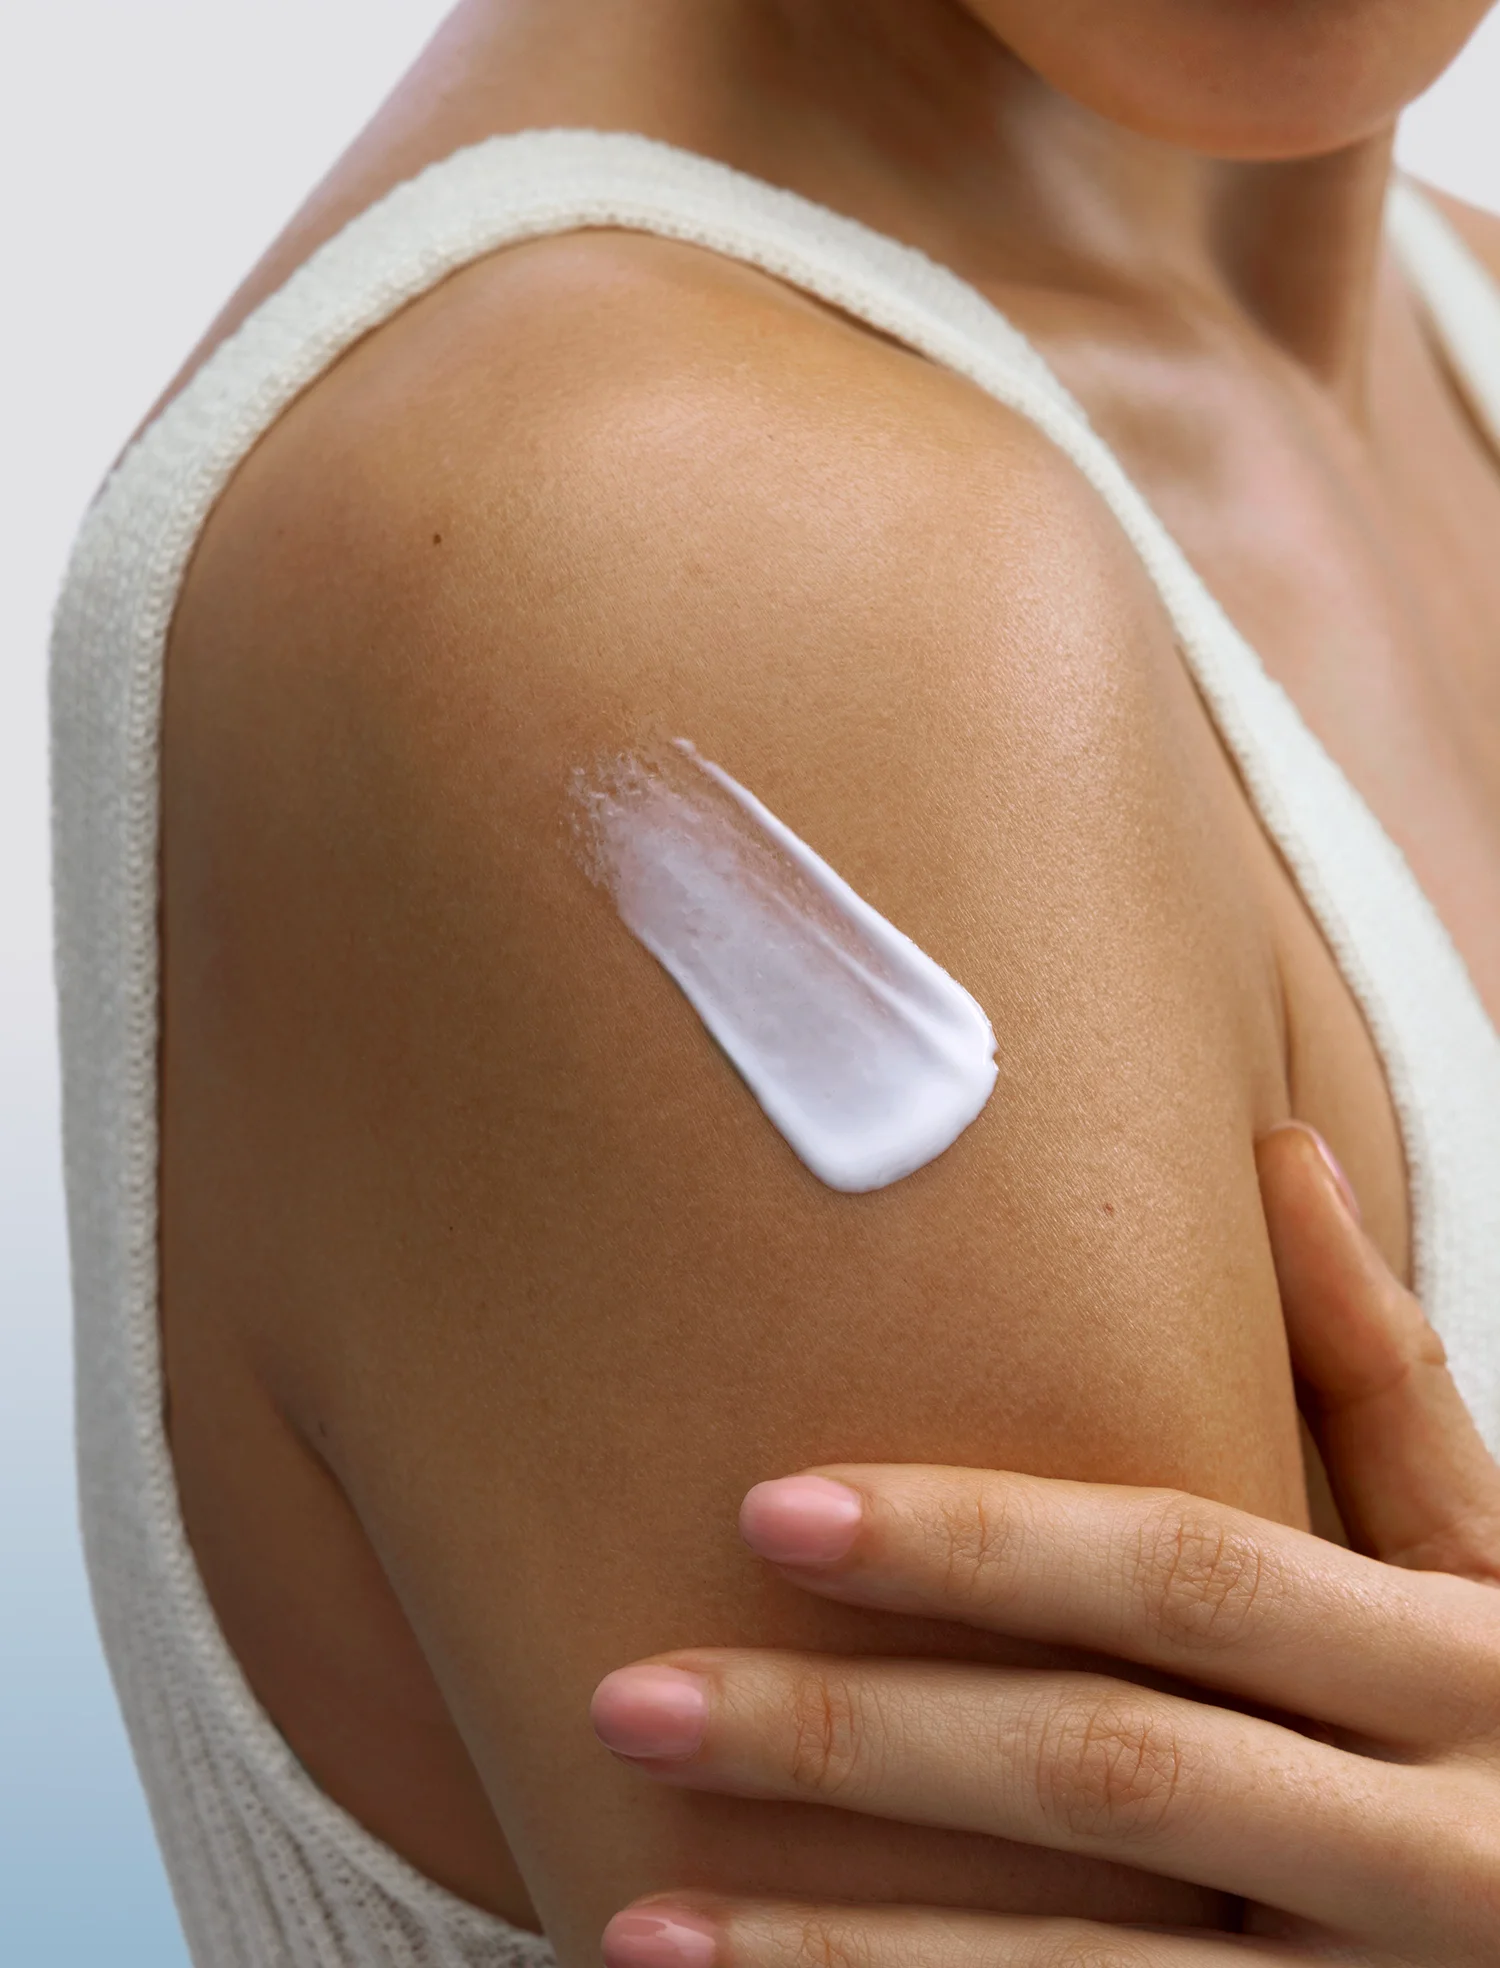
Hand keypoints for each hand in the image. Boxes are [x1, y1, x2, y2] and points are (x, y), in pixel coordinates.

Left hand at [589, 1124, 1499, 1964]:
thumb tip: (1281, 1150)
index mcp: (1465, 1668)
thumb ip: (1383, 1380)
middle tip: (634, 1701)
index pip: (1185, 1579)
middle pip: (1103, 1774)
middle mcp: (1440, 1851)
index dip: (977, 1543)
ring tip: (645, 1925)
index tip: (768, 1510)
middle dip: (855, 1743)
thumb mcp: (1497, 1562)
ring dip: (845, 1962)